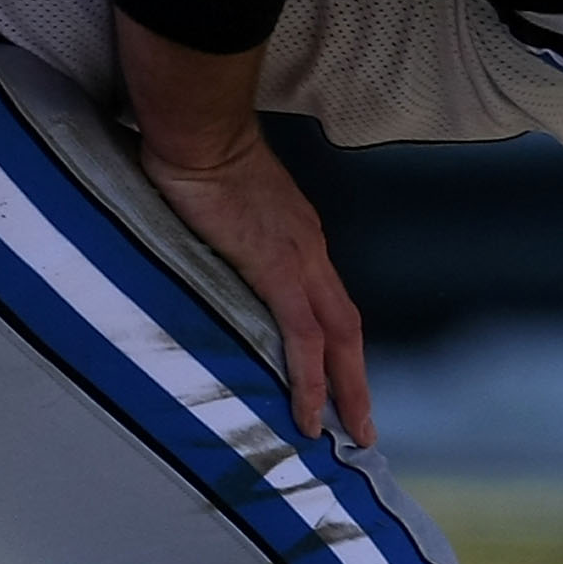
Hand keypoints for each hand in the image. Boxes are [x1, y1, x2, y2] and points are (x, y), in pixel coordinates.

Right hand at [138, 126, 372, 448]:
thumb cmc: (198, 157)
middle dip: (357, 380)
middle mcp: (310, 252)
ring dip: (347, 389)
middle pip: (347, 327)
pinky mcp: (277, 271)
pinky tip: (311, 414)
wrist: (199, 131)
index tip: (340, 382)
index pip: (327, 302)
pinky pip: (304, 337)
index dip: (339, 347)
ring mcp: (299, 261)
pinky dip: (312, 379)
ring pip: (338, 337)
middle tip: (364, 428)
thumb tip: (214, 260)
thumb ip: (229, 237)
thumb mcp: (225, 206)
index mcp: (299, 237)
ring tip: (351, 433)